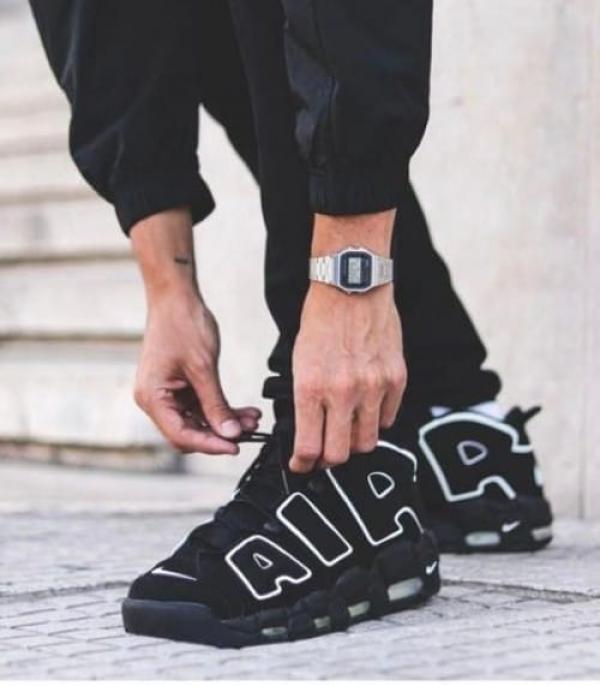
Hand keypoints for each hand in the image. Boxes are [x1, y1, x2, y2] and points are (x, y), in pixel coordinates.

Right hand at [130, 208, 259, 454]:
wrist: (175, 296)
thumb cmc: (182, 324)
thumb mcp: (203, 367)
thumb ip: (215, 403)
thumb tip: (229, 433)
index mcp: (152, 397)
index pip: (180, 435)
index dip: (209, 444)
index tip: (235, 446)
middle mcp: (155, 400)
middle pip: (188, 432)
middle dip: (219, 434)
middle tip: (249, 432)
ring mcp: (167, 394)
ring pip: (198, 421)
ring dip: (225, 421)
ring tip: (252, 420)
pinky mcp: (179, 386)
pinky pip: (201, 406)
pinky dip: (221, 408)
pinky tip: (244, 411)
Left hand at [290, 282, 405, 472]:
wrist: (352, 288)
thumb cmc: (320, 322)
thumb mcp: (299, 361)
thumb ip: (305, 400)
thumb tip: (309, 433)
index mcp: (311, 387)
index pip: (308, 447)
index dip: (302, 464)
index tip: (301, 465)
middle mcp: (343, 392)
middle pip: (339, 454)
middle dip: (327, 461)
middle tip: (324, 456)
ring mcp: (373, 387)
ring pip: (367, 442)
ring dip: (354, 442)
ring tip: (347, 430)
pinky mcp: (396, 379)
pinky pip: (388, 418)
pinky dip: (376, 420)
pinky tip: (366, 408)